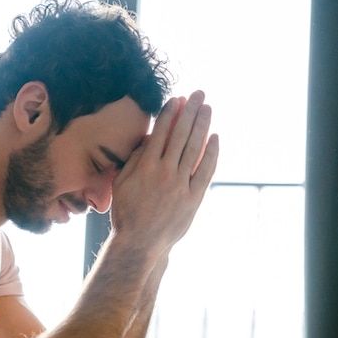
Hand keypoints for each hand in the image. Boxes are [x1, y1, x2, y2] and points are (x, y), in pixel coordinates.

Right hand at [110, 90, 219, 256]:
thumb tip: (151, 136)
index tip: (178, 98)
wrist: (139, 243)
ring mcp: (180, 186)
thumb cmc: (127, 212)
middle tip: (198, 93)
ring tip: (207, 108)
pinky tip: (215, 137)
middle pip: (180, 134)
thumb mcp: (122, 182)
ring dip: (202, 125)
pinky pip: (205, 171)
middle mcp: (164, 172)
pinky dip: (211, 153)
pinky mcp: (193, 199)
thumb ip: (135, 158)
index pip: (161, 131)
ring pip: (194, 148)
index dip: (170, 112)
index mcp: (144, 166)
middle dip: (190, 111)